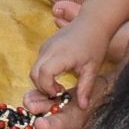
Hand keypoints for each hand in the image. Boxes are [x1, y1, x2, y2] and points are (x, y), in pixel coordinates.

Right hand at [25, 11, 113, 128]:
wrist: (93, 21)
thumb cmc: (95, 44)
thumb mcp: (92, 68)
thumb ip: (86, 88)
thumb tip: (83, 107)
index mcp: (61, 55)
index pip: (43, 74)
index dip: (47, 88)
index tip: (60, 92)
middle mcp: (49, 49)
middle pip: (34, 73)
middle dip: (42, 87)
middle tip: (58, 92)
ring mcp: (46, 46)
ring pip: (34, 68)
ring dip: (43, 80)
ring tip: (59, 85)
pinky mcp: (45, 45)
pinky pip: (39, 62)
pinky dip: (44, 72)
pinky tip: (58, 74)